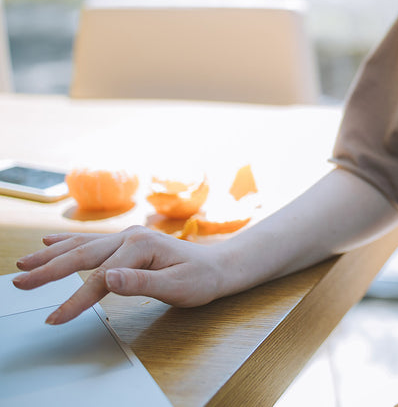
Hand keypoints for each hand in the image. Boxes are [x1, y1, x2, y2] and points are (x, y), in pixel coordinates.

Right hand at [12, 226, 228, 323]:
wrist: (219, 267)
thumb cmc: (201, 278)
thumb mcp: (178, 286)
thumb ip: (142, 283)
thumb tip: (108, 279)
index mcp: (141, 246)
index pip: (100, 278)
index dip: (76, 300)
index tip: (54, 318)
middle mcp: (131, 237)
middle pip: (82, 255)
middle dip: (48, 270)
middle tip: (19, 283)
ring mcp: (128, 238)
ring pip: (82, 246)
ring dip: (50, 255)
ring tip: (23, 264)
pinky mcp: (127, 243)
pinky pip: (91, 242)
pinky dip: (67, 243)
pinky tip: (48, 242)